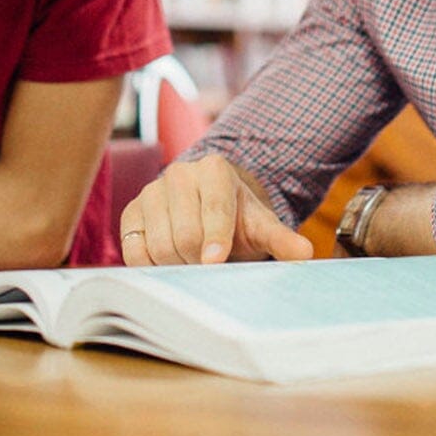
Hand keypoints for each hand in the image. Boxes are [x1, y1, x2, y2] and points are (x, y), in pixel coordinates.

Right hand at [120, 154, 313, 265]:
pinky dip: (152, 266)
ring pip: (161, 245)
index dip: (216, 238)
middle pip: (186, 234)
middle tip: (212, 266)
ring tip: (193, 262)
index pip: (215, 209)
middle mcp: (179, 173)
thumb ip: (280, 238)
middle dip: (200, 260)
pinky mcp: (130, 212)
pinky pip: (135, 251)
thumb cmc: (237, 220)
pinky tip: (169, 262)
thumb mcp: (260, 226)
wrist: (206, 210)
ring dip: (179, 266)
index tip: (216, 261)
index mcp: (214, 170)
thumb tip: (304, 253)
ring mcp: (151, 191)